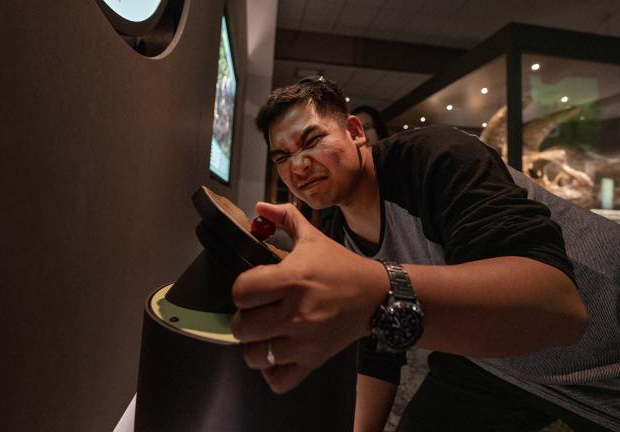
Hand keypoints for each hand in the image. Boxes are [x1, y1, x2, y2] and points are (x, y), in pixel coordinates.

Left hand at [231, 202, 387, 393]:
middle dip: (244, 318)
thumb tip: (259, 208)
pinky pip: (278, 380)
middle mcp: (295, 312)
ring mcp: (304, 341)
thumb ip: (285, 219)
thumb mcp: (314, 238)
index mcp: (292, 279)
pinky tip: (276, 356)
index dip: (241, 289)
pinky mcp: (313, 361)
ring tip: (265, 335)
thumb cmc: (340, 266)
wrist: (378, 296)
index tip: (252, 288)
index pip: (241, 291)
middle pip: (242, 327)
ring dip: (255, 346)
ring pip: (255, 356)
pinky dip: (272, 372)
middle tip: (256, 312)